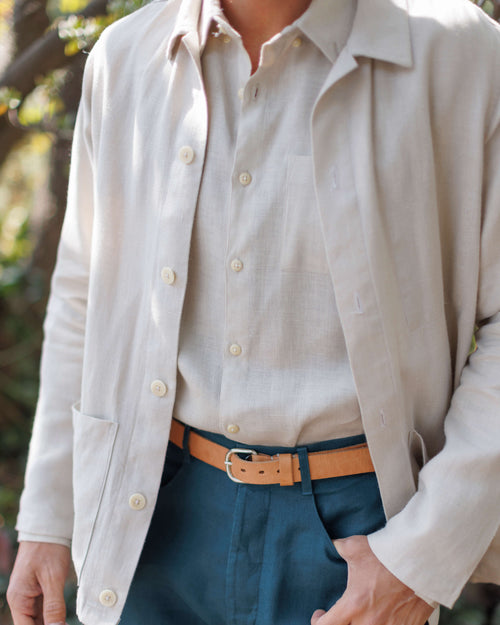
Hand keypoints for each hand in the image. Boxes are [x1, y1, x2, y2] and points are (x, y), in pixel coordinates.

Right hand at [7, 541, 70, 624]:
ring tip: (66, 623)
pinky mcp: (37, 589)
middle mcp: (20, 600)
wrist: (48, 527)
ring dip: (50, 623)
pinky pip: (42, 610)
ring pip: (37, 619)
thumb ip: (53, 606)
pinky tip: (63, 619)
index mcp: (18, 599)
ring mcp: (28, 595)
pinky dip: (52, 616)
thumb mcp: (53, 578)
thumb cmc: (48, 548)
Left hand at [311, 535, 433, 624]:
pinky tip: (384, 616)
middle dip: (341, 623)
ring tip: (361, 615)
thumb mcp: (355, 548)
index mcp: (354, 606)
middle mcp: (369, 622)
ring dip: (361, 623)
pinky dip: (384, 624)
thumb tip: (332, 544)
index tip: (320, 613)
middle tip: (340, 615)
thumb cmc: (386, 555)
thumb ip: (339, 548)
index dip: (318, 621)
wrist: (418, 561)